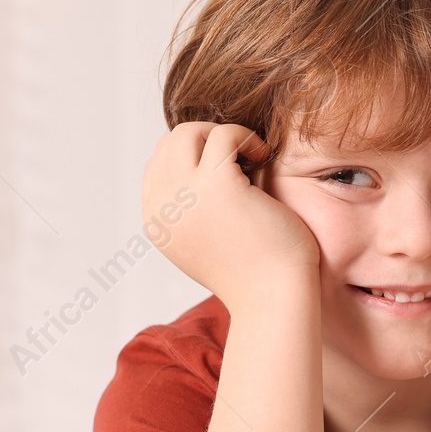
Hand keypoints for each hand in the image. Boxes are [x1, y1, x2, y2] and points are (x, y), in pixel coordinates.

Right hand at [142, 122, 318, 297]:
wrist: (274, 298)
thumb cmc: (255, 272)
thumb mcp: (207, 243)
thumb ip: (193, 212)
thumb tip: (198, 174)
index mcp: (156, 223)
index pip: (157, 165)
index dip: (192, 156)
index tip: (227, 168)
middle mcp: (162, 208)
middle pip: (168, 143)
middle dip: (205, 139)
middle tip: (239, 157)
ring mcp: (185, 195)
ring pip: (189, 133)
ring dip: (222, 135)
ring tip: (251, 154)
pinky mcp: (217, 185)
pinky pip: (223, 136)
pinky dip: (244, 137)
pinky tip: (263, 154)